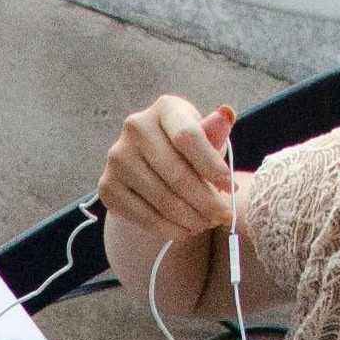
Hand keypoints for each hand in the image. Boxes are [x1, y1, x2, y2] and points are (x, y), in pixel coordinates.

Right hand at [100, 97, 235, 241]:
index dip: (212, 166)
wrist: (150, 169)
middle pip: (176, 173)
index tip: (232, 188)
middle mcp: (135, 127)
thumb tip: (226, 115)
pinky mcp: (107, 186)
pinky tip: (185, 231)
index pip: (188, 138)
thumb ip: (213, 134)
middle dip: (205, 201)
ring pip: (162, 199)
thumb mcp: (203, 138)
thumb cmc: (185, 152)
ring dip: (190, 219)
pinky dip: (169, 229)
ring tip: (206, 225)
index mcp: (164, 108)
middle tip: (223, 217)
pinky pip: (144, 217)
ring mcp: (117, 157)